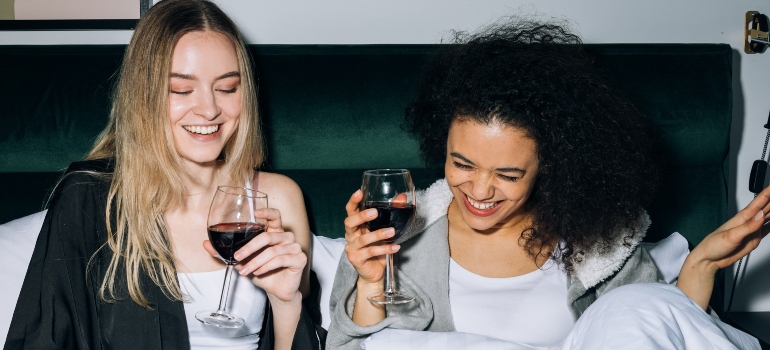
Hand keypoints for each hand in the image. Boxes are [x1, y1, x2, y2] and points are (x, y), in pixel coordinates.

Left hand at [203, 208, 305, 302]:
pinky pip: (281, 260)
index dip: (267, 212)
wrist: (276, 291)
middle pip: (268, 236)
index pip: (275, 216)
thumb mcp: (242, 262)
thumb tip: (205, 244)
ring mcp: (294, 247)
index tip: (255, 213)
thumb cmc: (262, 273)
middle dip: (250, 248)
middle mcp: (286, 237)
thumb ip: (226, 253)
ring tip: (245, 271)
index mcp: (274, 232)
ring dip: (256, 262)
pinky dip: (266, 267)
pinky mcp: (299, 259)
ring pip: (272, 251)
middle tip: (237, 257)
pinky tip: (258, 272)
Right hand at [343, 189, 399, 286]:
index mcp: (356, 226)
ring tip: (392, 232)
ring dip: (378, 234)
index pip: (350, 211)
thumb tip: (402, 198)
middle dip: (362, 216)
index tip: (360, 192)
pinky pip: (370, 252)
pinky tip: (395, 247)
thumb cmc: (378, 248)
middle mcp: (351, 235)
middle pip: (350, 222)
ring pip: (363, 239)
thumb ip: (391, 214)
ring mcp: (352, 248)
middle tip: (375, 212)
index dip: (353, 201)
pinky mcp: (356, 259)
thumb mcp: (384, 230)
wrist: (375, 272)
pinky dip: (384, 249)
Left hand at [678, 184, 769, 308]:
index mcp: (742, 217)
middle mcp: (748, 221)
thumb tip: (760, 214)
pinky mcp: (754, 238)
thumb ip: (748, 226)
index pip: (759, 201)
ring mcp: (752, 230)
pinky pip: (767, 229)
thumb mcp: (731, 235)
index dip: (768, 192)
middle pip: (766, 206)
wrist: (709, 259)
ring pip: (768, 216)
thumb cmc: (713, 245)